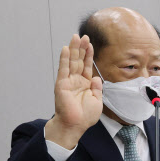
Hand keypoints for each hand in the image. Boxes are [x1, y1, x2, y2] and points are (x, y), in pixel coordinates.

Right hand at [45, 34, 102, 148]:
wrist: (75, 125)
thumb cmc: (85, 116)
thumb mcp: (97, 101)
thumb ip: (97, 88)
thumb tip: (96, 77)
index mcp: (85, 84)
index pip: (86, 65)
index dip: (88, 55)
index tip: (90, 44)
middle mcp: (76, 80)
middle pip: (78, 60)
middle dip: (81, 48)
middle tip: (83, 35)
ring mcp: (68, 81)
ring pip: (71, 61)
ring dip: (73, 49)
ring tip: (75, 37)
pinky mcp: (62, 84)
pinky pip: (64, 69)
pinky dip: (65, 59)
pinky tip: (66, 49)